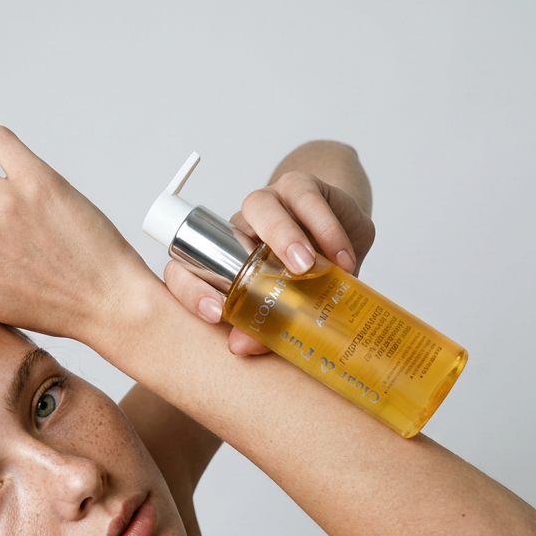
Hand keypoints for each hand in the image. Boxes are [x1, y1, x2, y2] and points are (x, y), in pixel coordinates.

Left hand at [163, 170, 375, 354]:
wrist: (346, 230)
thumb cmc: (310, 275)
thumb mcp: (291, 305)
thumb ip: (264, 328)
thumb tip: (240, 349)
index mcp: (226, 259)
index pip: (189, 268)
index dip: (191, 288)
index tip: (215, 314)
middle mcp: (242, 228)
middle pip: (226, 233)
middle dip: (242, 260)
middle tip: (265, 292)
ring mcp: (270, 202)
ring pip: (263, 207)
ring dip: (284, 236)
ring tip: (309, 267)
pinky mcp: (301, 187)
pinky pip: (307, 199)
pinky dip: (327, 230)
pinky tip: (342, 259)